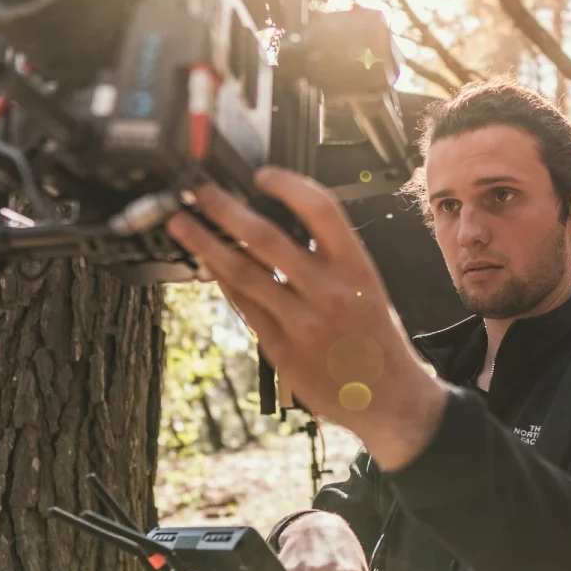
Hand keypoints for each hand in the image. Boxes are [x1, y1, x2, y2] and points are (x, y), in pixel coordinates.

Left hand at [165, 167, 447, 469]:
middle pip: (266, 238)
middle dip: (226, 210)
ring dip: (206, 244)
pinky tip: (206, 265)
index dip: (288, 185)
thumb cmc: (375, 336)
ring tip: (183, 225)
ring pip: (242, 273)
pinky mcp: (281, 349)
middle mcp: (330, 292)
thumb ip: (329, 256)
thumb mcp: (366, 286)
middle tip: (202, 191)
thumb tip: (281, 220)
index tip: (262, 174)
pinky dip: (222, 281)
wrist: (388, 396)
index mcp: (357, 269)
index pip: (322, 211)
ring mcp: (302, 322)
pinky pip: (243, 306)